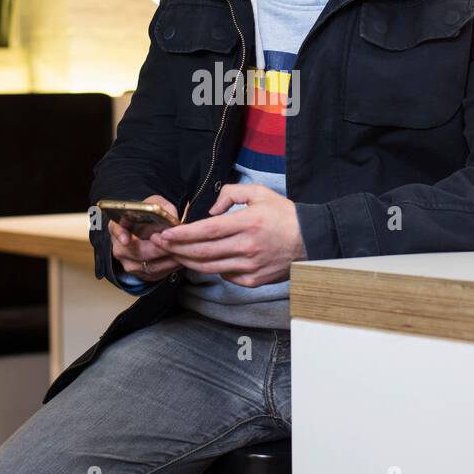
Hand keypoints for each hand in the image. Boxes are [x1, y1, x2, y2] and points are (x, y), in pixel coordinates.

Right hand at [108, 194, 180, 281]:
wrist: (149, 232)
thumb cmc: (150, 216)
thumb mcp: (155, 204)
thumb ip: (163, 207)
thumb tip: (172, 217)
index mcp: (118, 226)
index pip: (116, 230)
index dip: (120, 235)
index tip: (126, 240)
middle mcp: (120, 247)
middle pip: (137, 252)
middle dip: (157, 249)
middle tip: (172, 244)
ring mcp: (129, 263)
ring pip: (149, 266)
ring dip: (167, 260)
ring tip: (181, 251)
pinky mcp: (141, 274)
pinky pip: (156, 274)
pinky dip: (170, 267)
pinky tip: (180, 258)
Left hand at [148, 183, 306, 287]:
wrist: (311, 240)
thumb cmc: (284, 215)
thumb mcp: (260, 193)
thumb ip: (231, 194)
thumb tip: (211, 210)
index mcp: (248, 222)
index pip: (207, 230)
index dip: (183, 234)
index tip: (167, 233)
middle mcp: (247, 246)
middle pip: (203, 252)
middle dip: (177, 248)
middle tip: (162, 244)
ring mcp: (250, 266)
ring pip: (210, 267)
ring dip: (189, 261)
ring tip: (175, 254)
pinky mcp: (254, 280)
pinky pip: (226, 276)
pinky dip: (213, 269)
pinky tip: (205, 261)